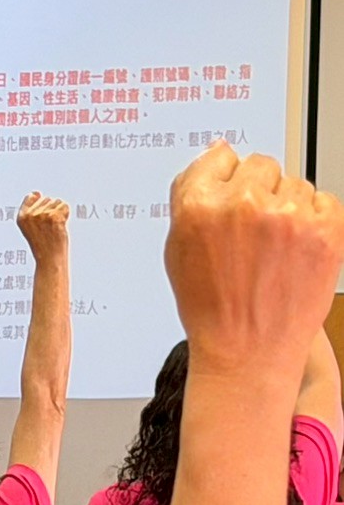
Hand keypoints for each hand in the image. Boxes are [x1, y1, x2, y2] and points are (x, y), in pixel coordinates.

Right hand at [15, 192, 68, 257]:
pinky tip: (61, 226)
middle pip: (47, 199)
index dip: (40, 204)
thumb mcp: (29, 227)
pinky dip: (66, 215)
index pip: (31, 197)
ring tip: (55, 227)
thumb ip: (31, 209)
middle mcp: (30, 214)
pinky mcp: (54, 217)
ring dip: (59, 213)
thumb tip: (36, 192)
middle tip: (49, 227)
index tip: (43, 217)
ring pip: (57, 202)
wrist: (49, 258)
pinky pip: (64, 207)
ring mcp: (42, 215)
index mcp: (21, 217)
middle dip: (51, 210)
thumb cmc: (42, 245)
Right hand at [165, 143, 343, 382]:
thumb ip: (191, 195)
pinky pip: (324, 200)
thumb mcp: (178, 249)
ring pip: (294, 183)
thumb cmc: (211, 306)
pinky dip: (314, 220)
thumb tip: (217, 153)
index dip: (223, 180)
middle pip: (261, 164)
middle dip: (257, 191)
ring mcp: (289, 215)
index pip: (219, 156)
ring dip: (287, 207)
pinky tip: (296, 250)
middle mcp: (244, 204)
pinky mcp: (326, 228)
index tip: (227, 198)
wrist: (248, 351)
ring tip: (274, 248)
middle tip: (253, 232)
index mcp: (199, 206)